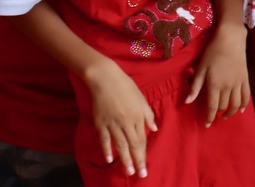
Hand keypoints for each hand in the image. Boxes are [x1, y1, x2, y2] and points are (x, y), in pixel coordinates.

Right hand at [86, 60, 156, 177]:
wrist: (105, 79)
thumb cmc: (126, 86)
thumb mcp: (142, 98)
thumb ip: (148, 115)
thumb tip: (154, 129)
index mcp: (137, 117)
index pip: (142, 140)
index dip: (143, 154)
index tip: (145, 166)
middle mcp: (126, 123)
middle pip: (132, 145)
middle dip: (136, 161)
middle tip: (139, 175)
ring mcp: (112, 124)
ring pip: (119, 145)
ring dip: (124, 160)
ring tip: (128, 172)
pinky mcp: (100, 123)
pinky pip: (104, 139)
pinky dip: (106, 150)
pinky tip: (109, 159)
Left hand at [187, 26, 249, 125]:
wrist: (230, 39)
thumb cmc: (212, 52)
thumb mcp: (200, 68)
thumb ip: (195, 86)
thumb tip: (187, 102)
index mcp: (214, 85)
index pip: (212, 107)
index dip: (209, 117)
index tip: (207, 124)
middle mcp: (227, 87)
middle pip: (223, 106)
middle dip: (218, 113)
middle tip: (214, 116)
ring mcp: (238, 83)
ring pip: (236, 104)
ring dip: (231, 112)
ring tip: (226, 115)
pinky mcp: (245, 79)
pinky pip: (246, 95)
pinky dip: (244, 104)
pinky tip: (241, 110)